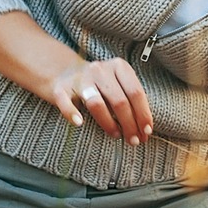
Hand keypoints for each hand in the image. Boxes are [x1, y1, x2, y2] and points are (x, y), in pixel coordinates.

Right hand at [0, 12, 153, 144]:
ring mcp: (79, 78)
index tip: (147, 131)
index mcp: (118, 66)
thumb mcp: (118, 84)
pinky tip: (79, 123)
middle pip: (120, 100)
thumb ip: (131, 100)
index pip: (136, 92)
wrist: (63, 71)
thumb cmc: (99, 84)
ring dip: (109, 123)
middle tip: (134, 140)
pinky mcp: (60, 88)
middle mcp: (100, 69)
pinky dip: (72, 113)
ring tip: (116, 135)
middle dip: (130, 124)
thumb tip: (146, 128)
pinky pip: (66, 102)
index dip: (143, 114)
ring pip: (97, 103)